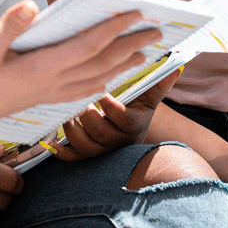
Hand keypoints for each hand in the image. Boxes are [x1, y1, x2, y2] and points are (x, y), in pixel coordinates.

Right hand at [0, 2, 160, 138]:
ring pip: (96, 79)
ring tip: (143, 54)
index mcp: (41, 68)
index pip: (87, 45)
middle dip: (130, 46)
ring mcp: (48, 94)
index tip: (136, 14)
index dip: (114, 29)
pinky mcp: (41, 99)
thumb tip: (32, 5)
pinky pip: (81, 92)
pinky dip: (100, 84)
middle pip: (100, 63)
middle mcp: (51, 83)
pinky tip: (106, 83)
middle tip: (157, 32)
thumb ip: (9, 26)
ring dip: (122, 66)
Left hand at [55, 70, 181, 161]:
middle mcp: (117, 142)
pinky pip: (73, 158)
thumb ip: (158, 85)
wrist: (129, 138)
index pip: (122, 118)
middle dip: (88, 117)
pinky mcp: (87, 158)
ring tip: (68, 115)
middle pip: (100, 133)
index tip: (101, 91)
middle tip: (79, 101)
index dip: (110, 106)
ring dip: (73, 131)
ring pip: (85, 146)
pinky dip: (60, 152)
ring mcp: (102, 151)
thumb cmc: (136, 112)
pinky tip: (49, 141)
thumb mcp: (148, 99)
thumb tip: (177, 68)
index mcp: (133, 125)